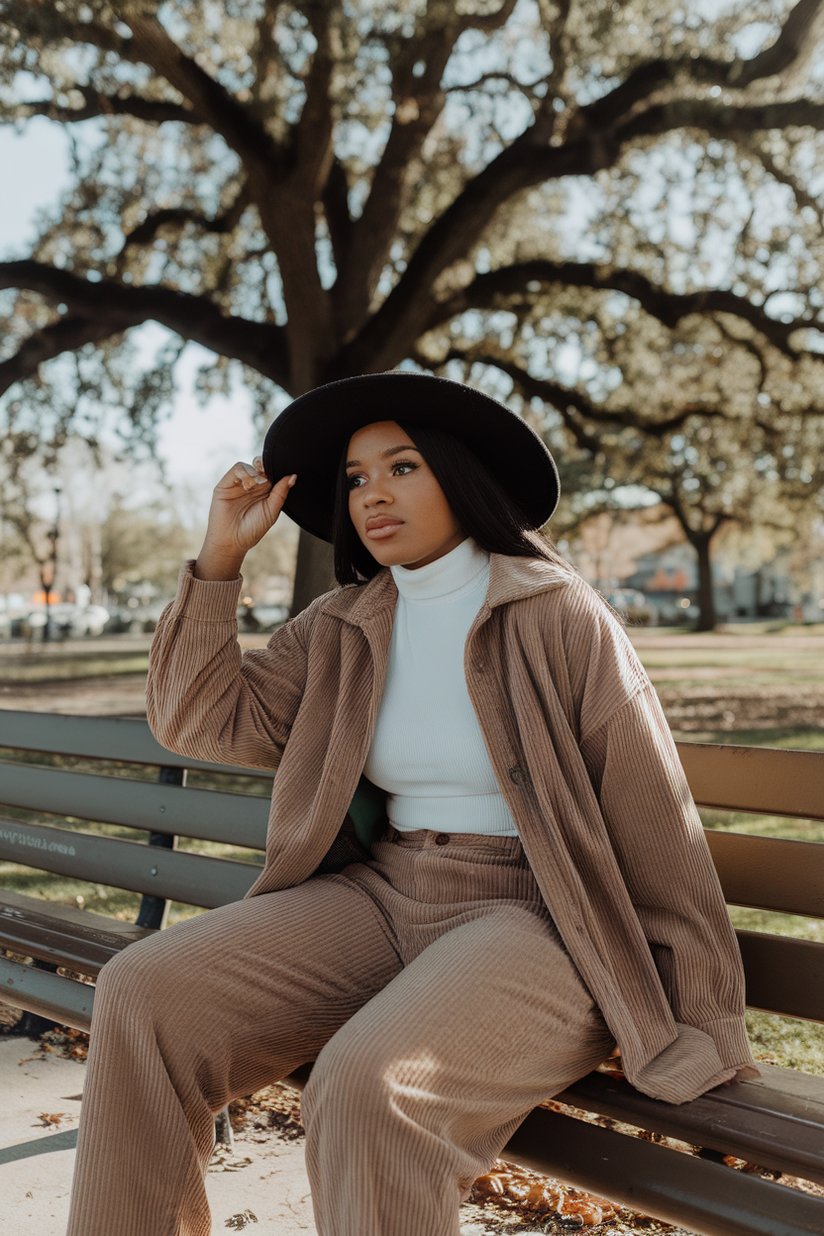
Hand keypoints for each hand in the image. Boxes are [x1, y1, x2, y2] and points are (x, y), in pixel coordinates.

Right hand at [194, 457, 296, 580]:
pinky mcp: (225, 484)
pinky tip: (247, 485)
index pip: (272, 474)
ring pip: (249, 466)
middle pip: (261, 466)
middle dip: (265, 467)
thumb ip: (281, 493)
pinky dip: (244, 472)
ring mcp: (238, 484)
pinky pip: (236, 469)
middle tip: (267, 478)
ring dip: (255, 473)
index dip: (276, 471)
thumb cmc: (252, 530)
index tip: (280, 474)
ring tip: (254, 486)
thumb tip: (293, 476)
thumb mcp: (271, 511)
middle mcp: (252, 486)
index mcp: (264, 492)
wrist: (232, 542)